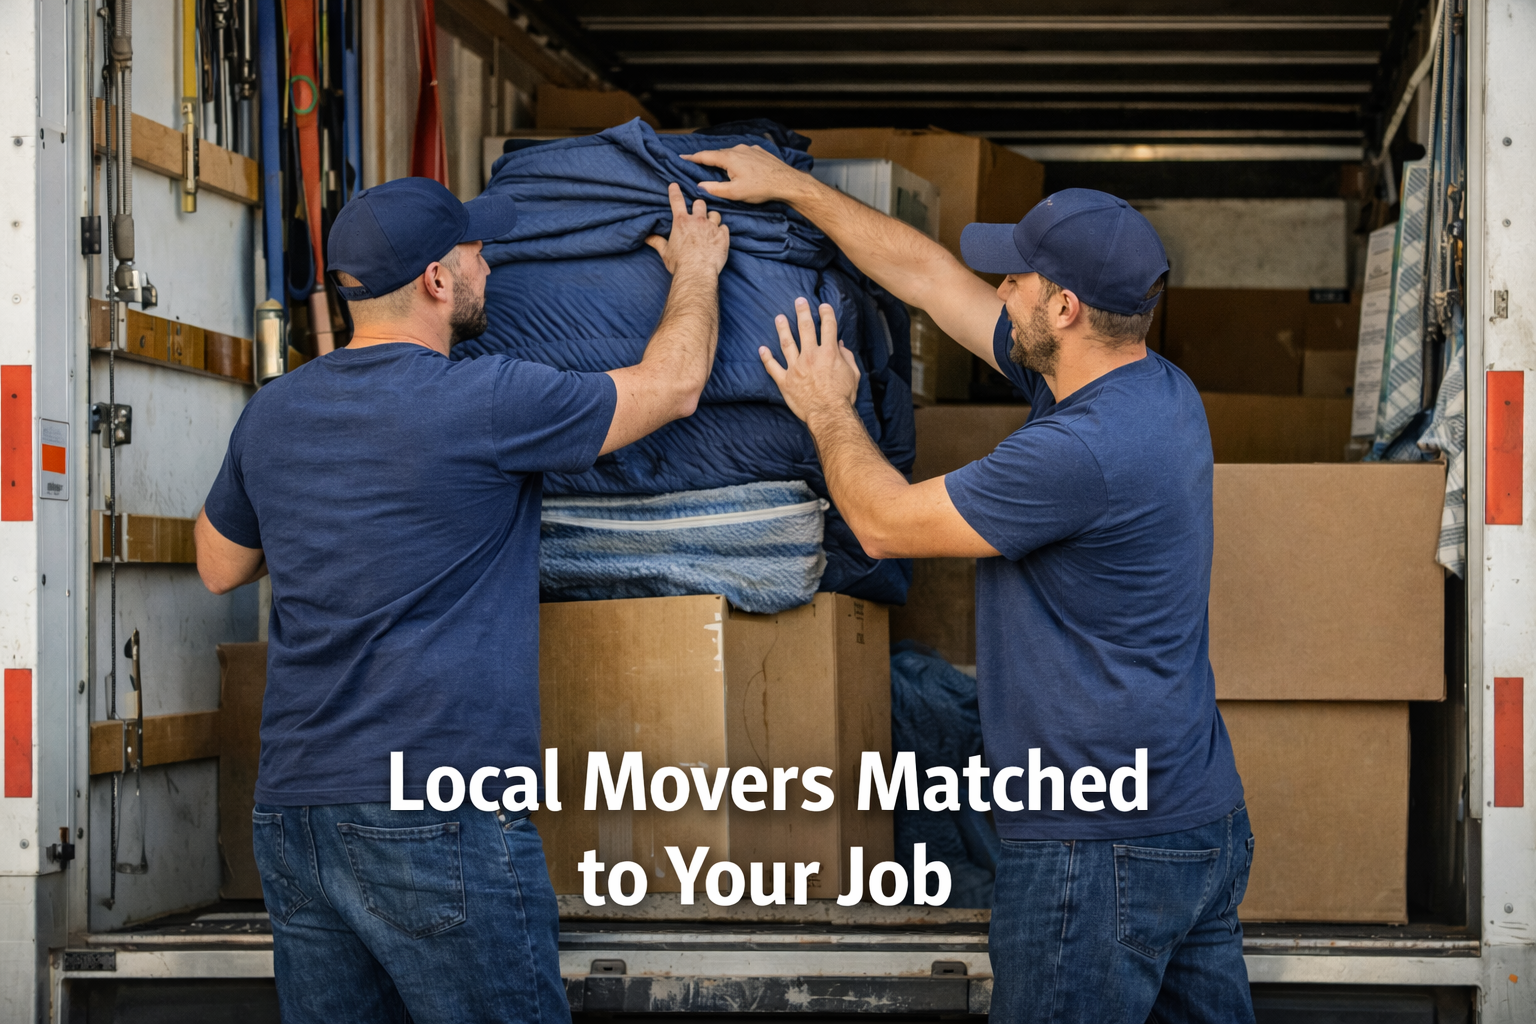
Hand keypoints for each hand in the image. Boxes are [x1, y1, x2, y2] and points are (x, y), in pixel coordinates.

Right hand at [645, 182, 729, 275]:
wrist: (697, 273)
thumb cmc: (679, 264)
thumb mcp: (665, 252)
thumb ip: (657, 242)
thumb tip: (647, 238)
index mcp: (681, 222)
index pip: (677, 201)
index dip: (675, 191)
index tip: (674, 185)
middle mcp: (697, 221)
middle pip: (700, 203)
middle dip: (699, 207)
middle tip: (698, 214)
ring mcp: (712, 227)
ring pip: (715, 214)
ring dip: (712, 218)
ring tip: (710, 226)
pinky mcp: (723, 236)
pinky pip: (725, 227)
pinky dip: (722, 231)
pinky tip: (719, 237)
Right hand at [681, 145, 816, 205]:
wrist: (786, 182)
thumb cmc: (760, 188)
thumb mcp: (735, 193)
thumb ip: (715, 189)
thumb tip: (700, 186)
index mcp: (729, 158)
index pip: (705, 156)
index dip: (692, 158)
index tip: (682, 158)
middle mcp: (738, 149)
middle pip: (718, 154)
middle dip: (708, 160)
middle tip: (699, 165)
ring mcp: (750, 149)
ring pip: (731, 153)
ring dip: (724, 160)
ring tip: (721, 169)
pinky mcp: (760, 152)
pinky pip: (743, 154)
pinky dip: (737, 159)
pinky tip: (740, 168)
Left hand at [759, 298, 860, 423]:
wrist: (828, 413)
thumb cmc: (843, 396)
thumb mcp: (853, 374)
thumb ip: (847, 357)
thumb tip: (841, 345)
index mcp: (829, 353)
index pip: (828, 327)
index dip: (826, 314)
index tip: (823, 306)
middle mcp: (811, 356)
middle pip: (805, 328)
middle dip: (802, 312)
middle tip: (799, 301)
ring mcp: (796, 368)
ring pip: (787, 343)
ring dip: (782, 328)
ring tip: (779, 317)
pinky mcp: (785, 381)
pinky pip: (773, 367)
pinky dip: (766, 358)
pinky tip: (762, 349)